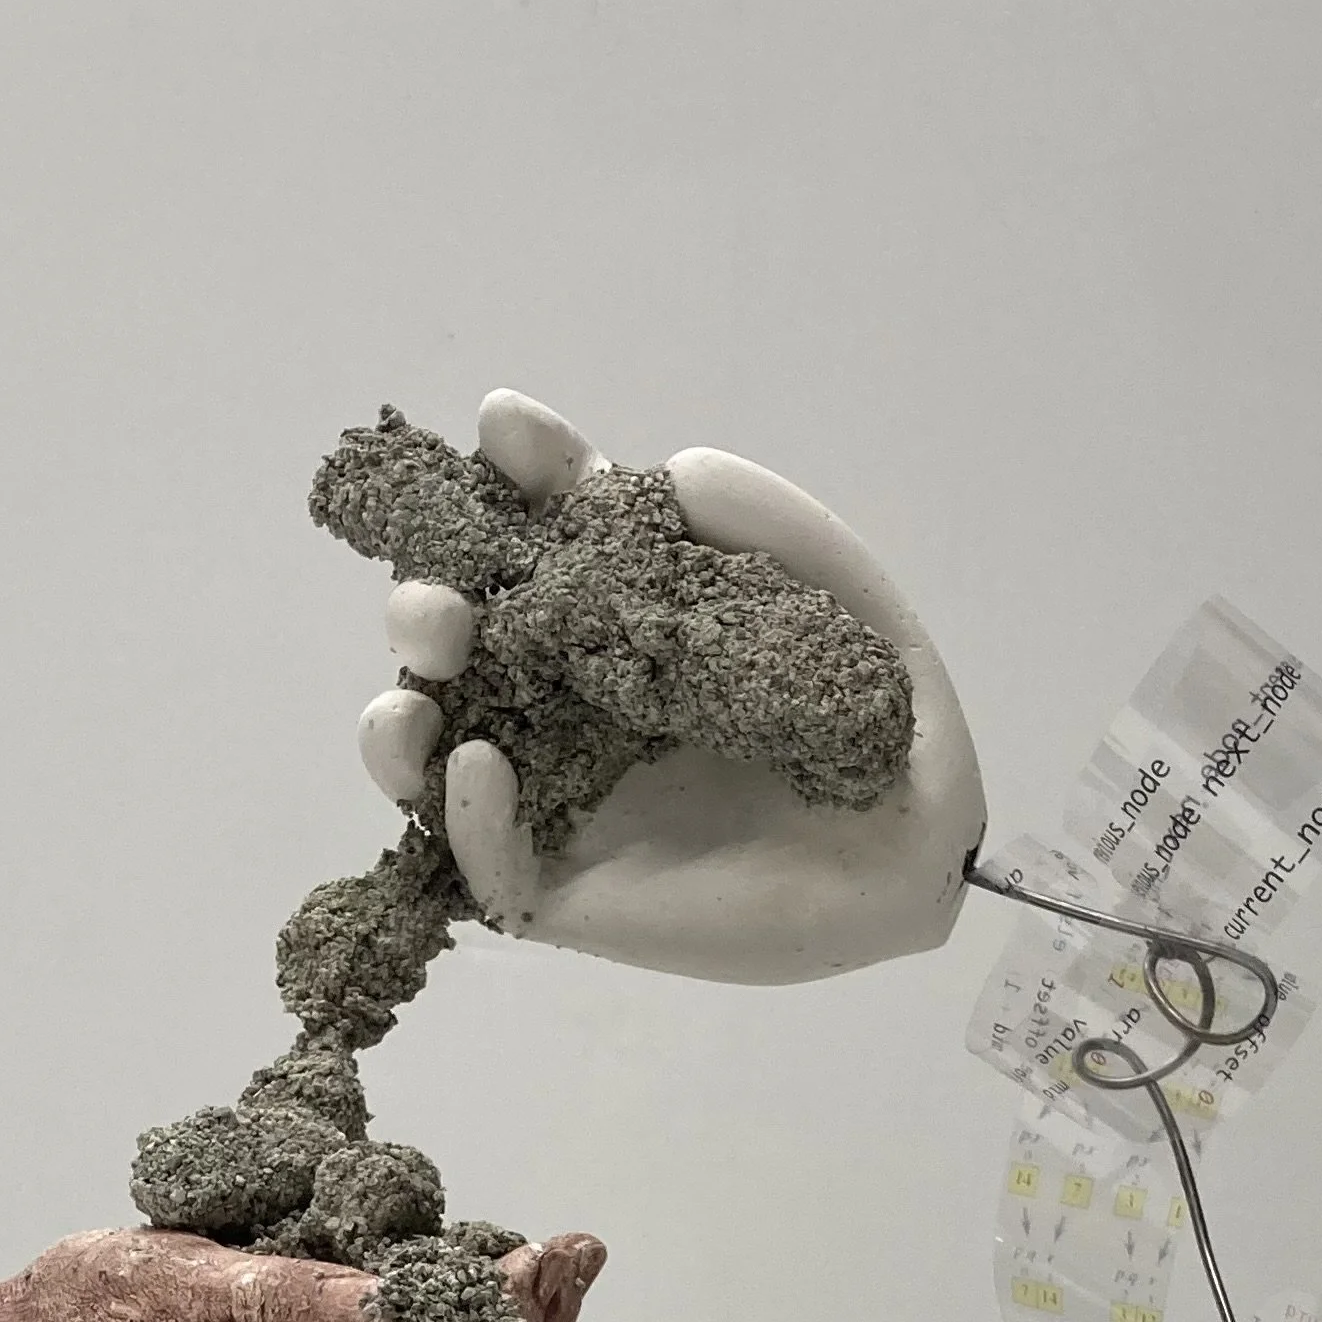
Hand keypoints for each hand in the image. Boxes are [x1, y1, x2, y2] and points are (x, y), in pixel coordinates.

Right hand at [355, 391, 984, 985]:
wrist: (923, 861)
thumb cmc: (885, 731)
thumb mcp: (849, 605)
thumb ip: (776, 525)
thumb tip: (669, 469)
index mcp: (630, 622)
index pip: (548, 539)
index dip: (521, 478)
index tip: (506, 428)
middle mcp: (576, 702)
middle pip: (461, 643)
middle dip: (425, 606)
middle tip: (439, 603)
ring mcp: (564, 797)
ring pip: (437, 756)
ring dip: (399, 717)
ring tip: (416, 697)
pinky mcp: (572, 893)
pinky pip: (488, 863)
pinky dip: (465, 817)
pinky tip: (481, 768)